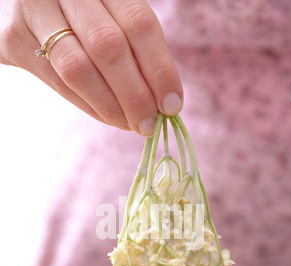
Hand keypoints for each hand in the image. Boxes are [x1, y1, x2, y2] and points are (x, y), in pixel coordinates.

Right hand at [0, 0, 182, 134]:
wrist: (24, 3)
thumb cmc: (81, 14)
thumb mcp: (110, 13)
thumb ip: (133, 45)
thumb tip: (164, 101)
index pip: (139, 23)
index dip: (160, 69)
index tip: (173, 104)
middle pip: (109, 47)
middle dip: (135, 95)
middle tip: (150, 125)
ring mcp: (35, 10)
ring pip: (79, 68)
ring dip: (111, 106)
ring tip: (132, 125)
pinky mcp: (14, 38)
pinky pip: (58, 83)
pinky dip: (89, 106)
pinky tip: (109, 118)